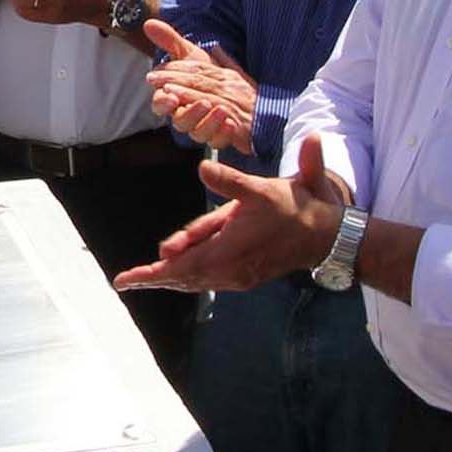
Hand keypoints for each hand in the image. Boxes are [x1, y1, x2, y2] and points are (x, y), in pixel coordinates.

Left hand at [114, 150, 340, 293]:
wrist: (328, 235)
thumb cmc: (295, 208)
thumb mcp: (261, 189)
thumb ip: (230, 181)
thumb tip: (202, 170)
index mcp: (228, 251)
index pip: (181, 266)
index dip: (151, 273)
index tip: (125, 279)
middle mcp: (230, 270)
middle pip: (183, 277)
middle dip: (153, 279)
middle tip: (124, 281)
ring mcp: (239, 275)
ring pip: (196, 279)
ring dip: (170, 278)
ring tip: (143, 279)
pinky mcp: (246, 274)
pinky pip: (209, 278)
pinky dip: (190, 276)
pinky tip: (178, 273)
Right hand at [145, 20, 259, 149]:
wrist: (241, 92)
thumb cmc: (209, 75)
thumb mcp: (193, 56)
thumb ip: (170, 41)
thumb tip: (148, 23)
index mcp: (175, 99)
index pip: (161, 104)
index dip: (163, 102)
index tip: (170, 95)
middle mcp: (186, 115)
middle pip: (179, 122)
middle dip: (190, 113)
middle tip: (203, 102)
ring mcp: (202, 128)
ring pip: (198, 134)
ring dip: (208, 122)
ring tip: (222, 110)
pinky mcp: (220, 136)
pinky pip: (218, 140)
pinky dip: (224, 133)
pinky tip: (231, 123)